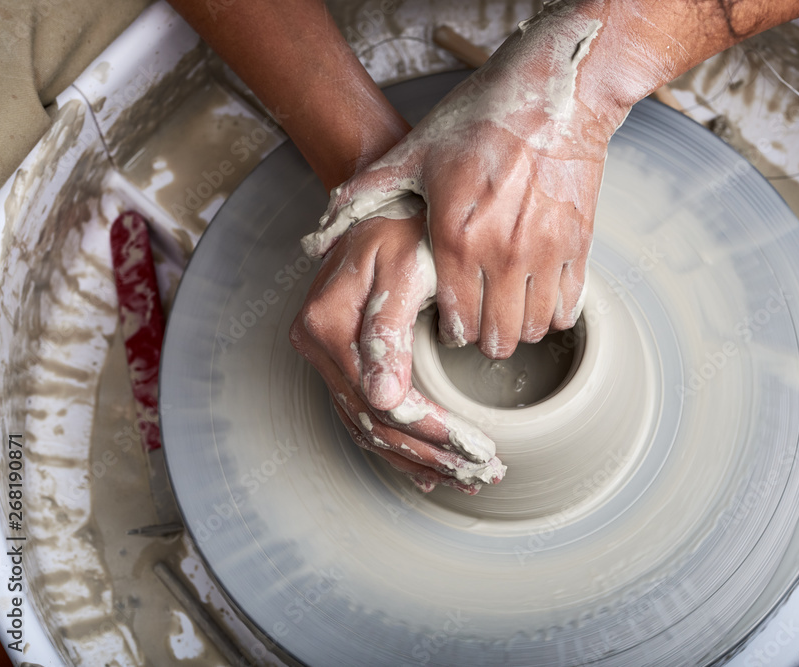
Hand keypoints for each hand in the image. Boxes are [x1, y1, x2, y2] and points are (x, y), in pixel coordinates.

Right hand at [290, 211, 505, 493]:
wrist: (385, 203)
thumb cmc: (404, 227)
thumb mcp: (403, 267)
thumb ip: (389, 330)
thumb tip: (385, 401)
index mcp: (327, 324)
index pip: (385, 401)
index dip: (436, 434)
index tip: (480, 451)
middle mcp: (314, 345)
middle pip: (376, 423)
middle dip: (434, 455)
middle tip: (483, 473)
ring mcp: (320, 356)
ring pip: (368, 428)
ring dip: (418, 459)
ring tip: (465, 477)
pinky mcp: (335, 361)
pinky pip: (362, 416)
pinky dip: (397, 446)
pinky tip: (426, 468)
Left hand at [302, 4, 632, 359]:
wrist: (554, 94)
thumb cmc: (482, 119)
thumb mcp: (414, 154)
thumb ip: (366, 195)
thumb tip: (318, 235)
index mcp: (455, 238)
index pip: (457, 325)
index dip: (453, 333)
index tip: (453, 323)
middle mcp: (501, 254)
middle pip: (498, 338)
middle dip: (485, 338)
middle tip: (480, 323)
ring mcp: (545, 252)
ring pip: (535, 328)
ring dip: (520, 328)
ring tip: (509, 311)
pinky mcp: (578, 244)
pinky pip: (569, 307)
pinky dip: (555, 311)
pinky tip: (540, 297)